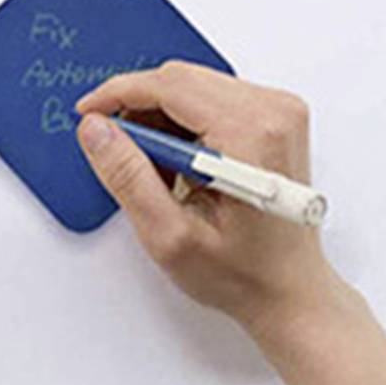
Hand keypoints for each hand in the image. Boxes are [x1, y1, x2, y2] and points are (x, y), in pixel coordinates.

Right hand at [73, 62, 385, 384]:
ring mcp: (286, 116)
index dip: (117, 95)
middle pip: (185, 77)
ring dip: (163, 116)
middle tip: (102, 139)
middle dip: (137, 103)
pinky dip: (188, 123)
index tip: (83, 117)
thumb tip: (95, 131)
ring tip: (139, 165)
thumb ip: (125, 175)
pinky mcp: (285, 126)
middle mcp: (276, 111)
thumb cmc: (243, 283)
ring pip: (200, 87)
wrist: (301, 306)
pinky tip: (174, 166)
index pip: (168, 85)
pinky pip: (219, 103)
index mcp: (250, 131)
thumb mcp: (167, 236)